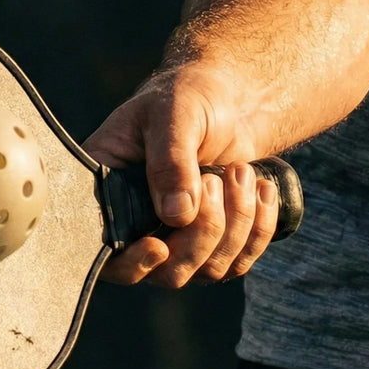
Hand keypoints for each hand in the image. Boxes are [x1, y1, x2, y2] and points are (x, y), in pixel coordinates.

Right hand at [83, 68, 281, 286]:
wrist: (226, 100)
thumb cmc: (188, 97)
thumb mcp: (173, 114)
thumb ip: (170, 159)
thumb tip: (176, 216)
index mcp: (108, 193)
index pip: (106, 252)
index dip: (130, 263)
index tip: (159, 245)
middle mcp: (138, 226)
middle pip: (167, 272)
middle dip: (203, 233)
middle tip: (216, 179)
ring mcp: (177, 240)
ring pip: (207, 269)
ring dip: (236, 224)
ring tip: (241, 170)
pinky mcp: (214, 243)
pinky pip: (238, 262)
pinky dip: (259, 231)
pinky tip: (262, 190)